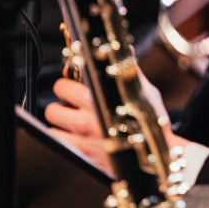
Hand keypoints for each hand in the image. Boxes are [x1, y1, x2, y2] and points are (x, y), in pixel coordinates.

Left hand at [45, 76, 189, 174]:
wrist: (156, 157)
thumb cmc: (152, 124)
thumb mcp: (145, 93)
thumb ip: (130, 71)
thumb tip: (127, 51)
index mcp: (98, 99)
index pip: (63, 85)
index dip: (70, 85)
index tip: (77, 89)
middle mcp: (85, 119)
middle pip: (53, 104)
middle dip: (64, 103)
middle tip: (75, 106)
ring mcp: (80, 139)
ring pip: (52, 123)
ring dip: (61, 122)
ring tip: (75, 122)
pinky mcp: (79, 155)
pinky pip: (55, 141)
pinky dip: (62, 138)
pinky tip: (75, 137)